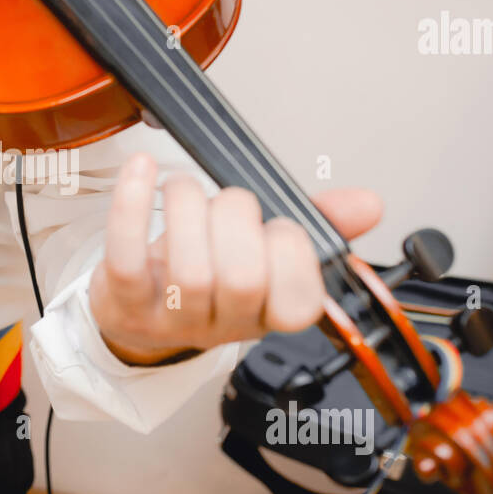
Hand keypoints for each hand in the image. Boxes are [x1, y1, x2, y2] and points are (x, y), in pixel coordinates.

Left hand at [90, 153, 382, 364]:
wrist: (139, 310)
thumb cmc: (206, 271)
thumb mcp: (265, 250)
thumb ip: (315, 223)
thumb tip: (368, 204)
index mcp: (267, 314)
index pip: (298, 302)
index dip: (292, 253)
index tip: (279, 226)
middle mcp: (221, 324)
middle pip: (242, 279)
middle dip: (237, 218)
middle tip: (226, 202)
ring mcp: (170, 319)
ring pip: (189, 270)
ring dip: (189, 207)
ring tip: (184, 188)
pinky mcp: (123, 302)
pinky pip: (127, 255)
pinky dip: (132, 204)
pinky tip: (141, 169)